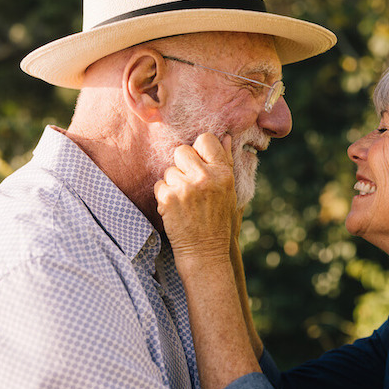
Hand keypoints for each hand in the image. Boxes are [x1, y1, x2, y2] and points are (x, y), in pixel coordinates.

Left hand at [155, 133, 234, 266]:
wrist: (205, 251)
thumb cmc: (218, 220)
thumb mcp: (229, 191)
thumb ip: (225, 162)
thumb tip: (226, 136)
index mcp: (223, 173)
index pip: (205, 140)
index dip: (199, 149)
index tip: (199, 162)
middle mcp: (205, 177)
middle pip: (182, 151)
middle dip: (182, 165)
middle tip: (189, 183)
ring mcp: (185, 188)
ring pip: (169, 170)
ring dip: (173, 183)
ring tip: (185, 201)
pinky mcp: (168, 199)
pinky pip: (159, 184)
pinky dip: (164, 196)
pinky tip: (176, 208)